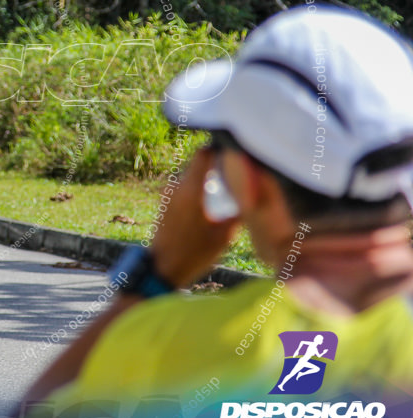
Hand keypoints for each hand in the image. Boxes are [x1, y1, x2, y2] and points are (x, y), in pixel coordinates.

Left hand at [151, 147, 240, 286]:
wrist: (161, 269)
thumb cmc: (194, 254)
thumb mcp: (224, 235)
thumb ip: (239, 211)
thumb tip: (256, 195)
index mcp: (190, 190)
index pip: (204, 153)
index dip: (220, 148)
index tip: (237, 151)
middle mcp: (176, 186)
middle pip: (200, 163)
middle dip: (219, 164)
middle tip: (241, 171)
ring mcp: (168, 193)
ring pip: (194, 174)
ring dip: (210, 177)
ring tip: (230, 186)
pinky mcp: (166, 201)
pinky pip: (186, 185)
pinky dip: (201, 186)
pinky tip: (214, 199)